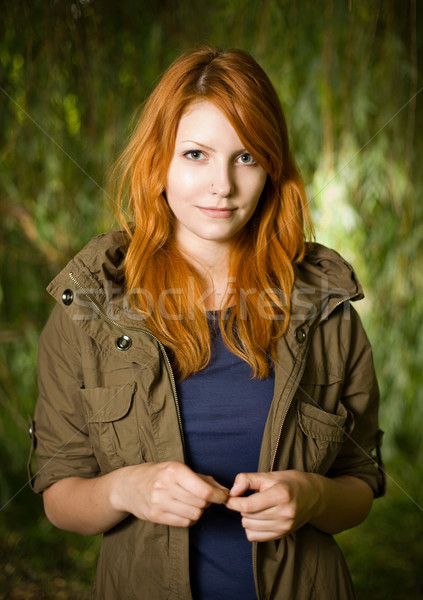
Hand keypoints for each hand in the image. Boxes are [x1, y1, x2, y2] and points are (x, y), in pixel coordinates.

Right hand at [112, 461, 228, 527]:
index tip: (223, 497)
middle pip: (201, 503)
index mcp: (174, 470)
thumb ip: (204, 479)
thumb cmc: (159, 474)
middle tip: (205, 498)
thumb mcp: (179, 469)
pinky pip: (183, 523)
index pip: (203, 490)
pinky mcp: (155, 516)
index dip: (218, 496)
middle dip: (208, 502)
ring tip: (193, 503)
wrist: (128, 485)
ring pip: (194, 514)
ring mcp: (159, 502)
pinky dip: (189, 519)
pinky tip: (184, 511)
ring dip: (198, 511)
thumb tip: (225, 491)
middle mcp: (165, 485)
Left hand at [225, 470, 321, 541]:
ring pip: (250, 527)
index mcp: (280, 495)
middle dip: (241, 507)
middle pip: (248, 516)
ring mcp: (285, 526)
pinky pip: (256, 537)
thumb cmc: (289, 482)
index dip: (233, 502)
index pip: (248, 505)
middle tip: (245, 498)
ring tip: (253, 507)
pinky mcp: (283, 534)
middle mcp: (284, 513)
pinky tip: (258, 518)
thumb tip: (231, 492)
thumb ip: (247, 480)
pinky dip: (252, 528)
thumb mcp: (269, 475)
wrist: (314, 495)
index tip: (229, 497)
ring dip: (246, 517)